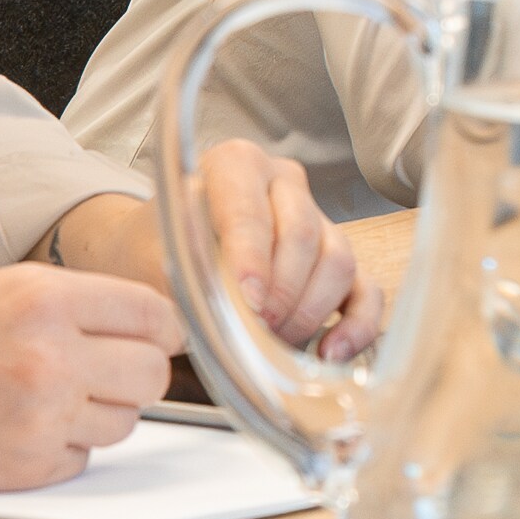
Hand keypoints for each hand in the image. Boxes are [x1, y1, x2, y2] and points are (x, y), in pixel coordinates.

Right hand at [0, 265, 181, 493]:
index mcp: (44, 298)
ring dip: (100, 412)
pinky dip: (63, 449)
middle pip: (151, 374)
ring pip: (124, 422)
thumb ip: (68, 302)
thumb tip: (136, 320)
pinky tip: (20, 429)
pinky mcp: (20, 470)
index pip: (154, 315)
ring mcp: (38, 419)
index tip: (157, 335)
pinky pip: (81, 460)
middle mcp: (51, 357)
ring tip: (47, 397)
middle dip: (136, 371)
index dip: (161, 328)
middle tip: (104, 369)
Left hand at [55, 152, 383, 365]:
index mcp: (235, 165)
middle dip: (281, 292)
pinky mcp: (336, 261)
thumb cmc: (154, 250)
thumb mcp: (156, 256)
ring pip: (338, 261)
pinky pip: (365, 290)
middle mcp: (283, 184)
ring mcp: (317, 219)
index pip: (251, 210)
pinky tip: (331, 353)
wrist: (154, 254)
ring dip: (308, 311)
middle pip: (304, 234)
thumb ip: (190, 276)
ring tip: (273, 342)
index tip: (246, 301)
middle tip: (255, 330)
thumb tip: (233, 308)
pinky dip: (355, 325)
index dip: (251, 258)